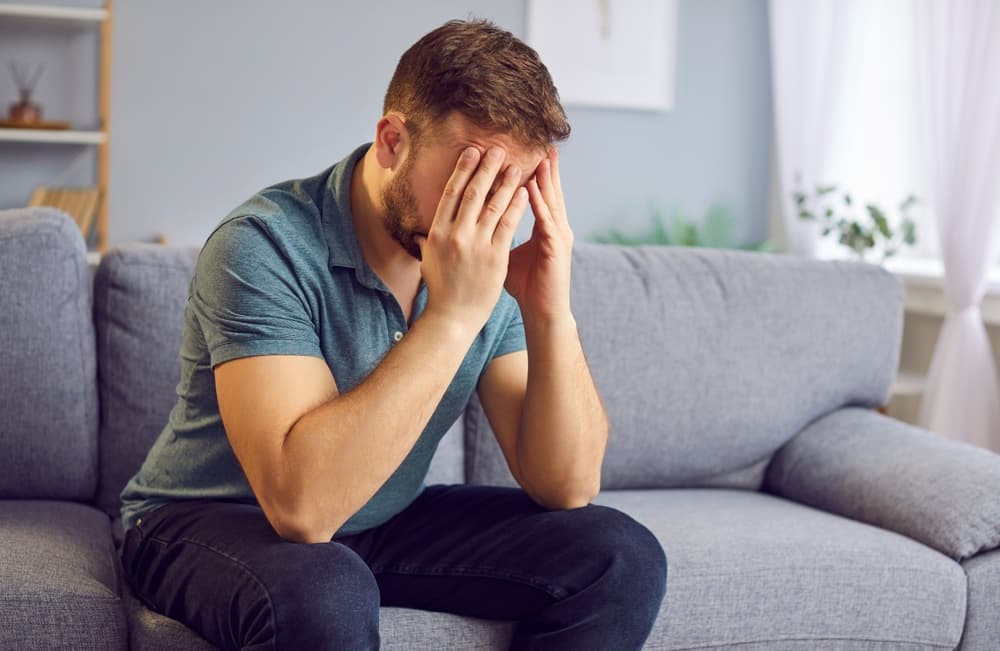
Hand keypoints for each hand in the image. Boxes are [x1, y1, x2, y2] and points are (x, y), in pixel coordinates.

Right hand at [417, 146, 529, 334]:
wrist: (453, 317)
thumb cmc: (441, 289)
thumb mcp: (429, 260)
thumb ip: (428, 241)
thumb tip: (421, 230)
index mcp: (437, 232)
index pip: (451, 193)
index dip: (463, 170)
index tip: (472, 152)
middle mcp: (455, 235)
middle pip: (473, 193)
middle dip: (486, 168)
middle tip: (497, 149)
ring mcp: (476, 245)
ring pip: (493, 205)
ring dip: (505, 182)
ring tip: (515, 166)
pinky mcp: (495, 256)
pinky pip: (508, 224)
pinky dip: (517, 205)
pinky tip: (524, 192)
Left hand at [505, 148, 573, 321]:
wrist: (543, 311)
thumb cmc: (525, 286)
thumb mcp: (506, 255)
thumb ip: (495, 236)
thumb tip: (474, 227)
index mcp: (544, 228)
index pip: (539, 195)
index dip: (535, 175)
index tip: (527, 154)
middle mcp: (554, 228)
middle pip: (550, 192)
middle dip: (547, 168)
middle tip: (543, 145)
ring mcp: (558, 237)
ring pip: (552, 202)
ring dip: (546, 179)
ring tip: (542, 157)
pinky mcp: (557, 249)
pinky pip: (548, 221)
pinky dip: (541, 204)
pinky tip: (534, 189)